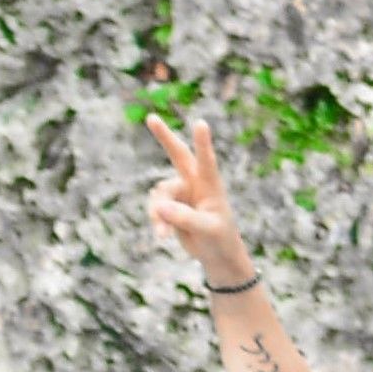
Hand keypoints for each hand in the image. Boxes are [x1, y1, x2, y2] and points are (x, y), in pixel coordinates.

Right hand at [144, 114, 254, 289]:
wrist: (217, 254)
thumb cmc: (221, 239)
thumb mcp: (207, 229)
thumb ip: (185, 217)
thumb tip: (160, 207)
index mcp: (210, 183)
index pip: (206, 160)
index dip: (202, 143)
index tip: (201, 123)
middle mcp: (194, 182)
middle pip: (177, 154)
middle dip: (164, 137)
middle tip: (151, 117)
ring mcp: (181, 194)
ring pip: (160, 195)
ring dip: (158, 214)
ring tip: (164, 234)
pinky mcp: (171, 207)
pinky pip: (155, 210)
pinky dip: (156, 222)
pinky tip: (162, 236)